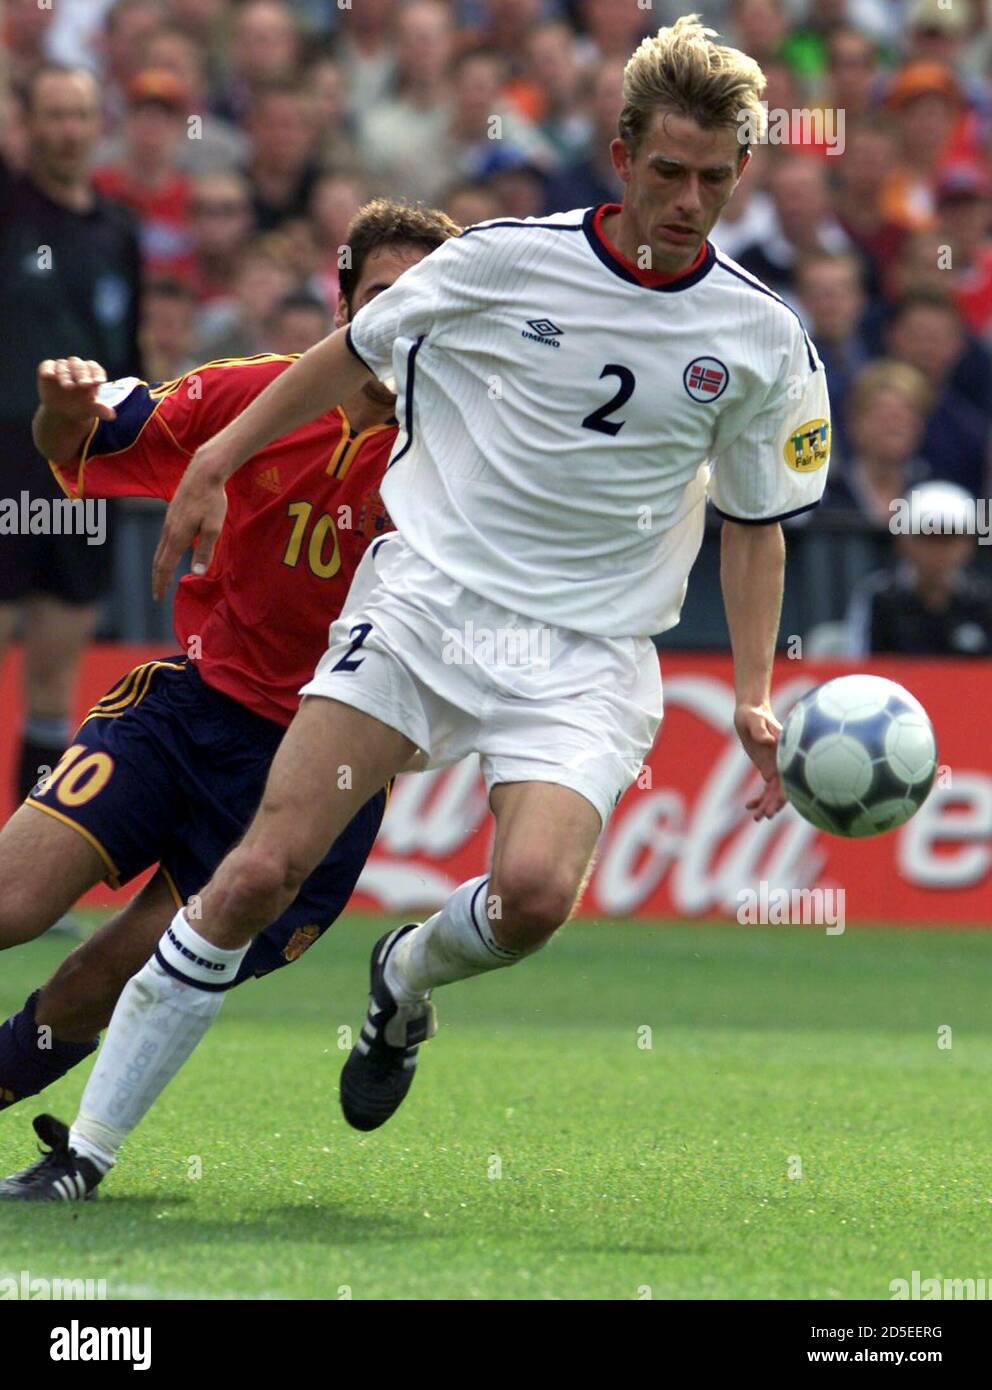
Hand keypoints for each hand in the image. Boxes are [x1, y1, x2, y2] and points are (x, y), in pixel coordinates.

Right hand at [37, 357, 116, 422]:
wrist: (63, 413)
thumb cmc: (81, 408)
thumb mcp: (91, 409)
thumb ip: (100, 410)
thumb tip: (112, 416)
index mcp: (90, 374)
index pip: (95, 368)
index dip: (97, 373)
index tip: (100, 382)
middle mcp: (76, 368)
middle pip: (80, 365)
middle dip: (83, 374)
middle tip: (85, 384)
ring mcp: (61, 368)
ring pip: (64, 366)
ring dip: (66, 375)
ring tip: (69, 387)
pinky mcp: (47, 370)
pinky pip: (47, 366)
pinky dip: (47, 369)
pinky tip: (49, 375)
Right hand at [152, 448, 228, 600]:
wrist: (203, 473)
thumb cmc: (212, 500)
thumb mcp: (214, 528)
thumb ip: (205, 551)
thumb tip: (197, 573)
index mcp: (178, 537)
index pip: (164, 566)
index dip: (161, 583)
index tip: (158, 598)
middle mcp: (169, 531)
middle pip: (158, 560)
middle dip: (157, 579)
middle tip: (157, 594)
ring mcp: (168, 522)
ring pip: (159, 550)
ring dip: (158, 567)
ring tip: (161, 578)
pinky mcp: (172, 515)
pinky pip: (163, 540)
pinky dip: (162, 554)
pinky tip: (169, 554)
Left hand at [735, 701, 786, 820]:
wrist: (751, 710)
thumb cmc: (754, 713)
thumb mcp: (755, 719)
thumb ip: (761, 730)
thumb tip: (767, 741)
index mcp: (785, 753)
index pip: (789, 778)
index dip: (784, 796)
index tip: (775, 808)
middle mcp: (783, 762)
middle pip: (783, 789)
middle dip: (774, 805)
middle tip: (762, 817)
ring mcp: (776, 766)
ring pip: (775, 792)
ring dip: (767, 805)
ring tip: (756, 818)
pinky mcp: (767, 768)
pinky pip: (767, 788)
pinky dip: (760, 798)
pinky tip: (749, 806)